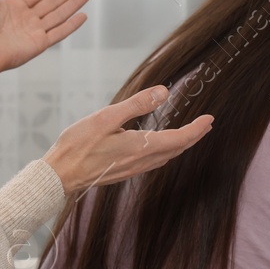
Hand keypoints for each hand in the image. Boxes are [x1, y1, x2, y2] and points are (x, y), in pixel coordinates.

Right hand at [43, 85, 214, 196]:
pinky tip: (161, 147)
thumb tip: (164, 92)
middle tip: (206, 125)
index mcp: (140, 147)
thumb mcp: (106, 118)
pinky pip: (154, 161)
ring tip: (190, 134)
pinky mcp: (125, 171)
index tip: (210, 119)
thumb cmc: (78, 145)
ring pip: (166, 157)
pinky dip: (166, 152)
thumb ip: (136, 105)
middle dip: (193, 136)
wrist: (59, 176)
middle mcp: (141, 161)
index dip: (197, 129)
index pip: (179, 138)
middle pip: (176, 149)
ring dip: (181, 145)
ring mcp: (133, 168)